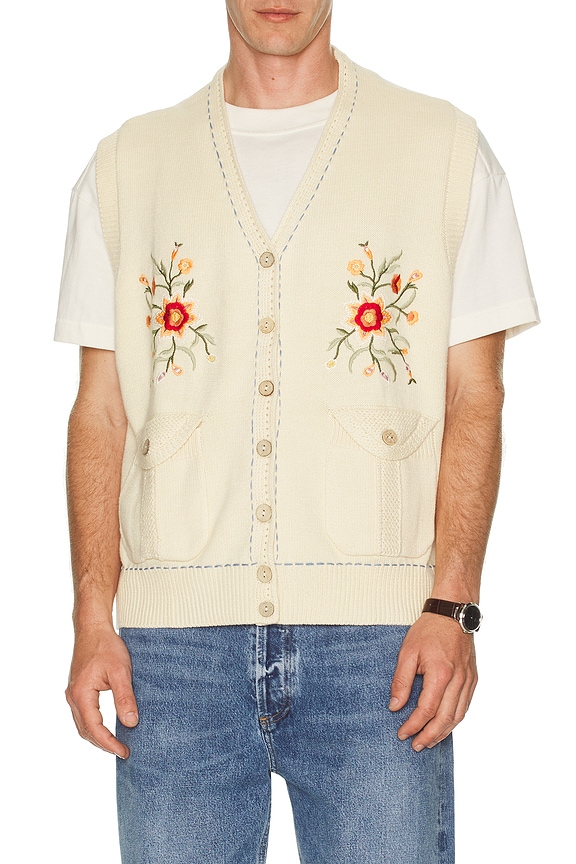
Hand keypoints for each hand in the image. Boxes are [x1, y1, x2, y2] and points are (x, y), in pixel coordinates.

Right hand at [65, 625, 138, 758]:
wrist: (93, 628)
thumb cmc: (106, 646)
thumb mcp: (121, 671)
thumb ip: (125, 697)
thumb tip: (131, 723)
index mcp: (81, 694)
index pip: (94, 728)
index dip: (109, 743)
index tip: (124, 752)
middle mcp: (73, 696)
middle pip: (85, 730)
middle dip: (103, 744)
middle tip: (123, 751)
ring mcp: (73, 693)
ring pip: (83, 724)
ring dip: (98, 736)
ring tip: (117, 744)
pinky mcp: (78, 689)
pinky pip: (84, 714)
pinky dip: (94, 725)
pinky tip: (107, 728)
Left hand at [389, 614, 477, 750]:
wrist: (453, 613)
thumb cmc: (429, 630)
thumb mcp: (407, 651)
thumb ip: (401, 681)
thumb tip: (395, 706)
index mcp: (441, 673)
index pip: (426, 709)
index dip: (413, 725)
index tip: (402, 733)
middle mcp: (458, 680)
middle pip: (445, 718)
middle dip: (429, 736)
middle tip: (415, 746)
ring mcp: (469, 680)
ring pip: (458, 716)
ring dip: (443, 732)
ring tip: (429, 741)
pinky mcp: (473, 678)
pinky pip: (465, 706)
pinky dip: (455, 720)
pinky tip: (444, 725)